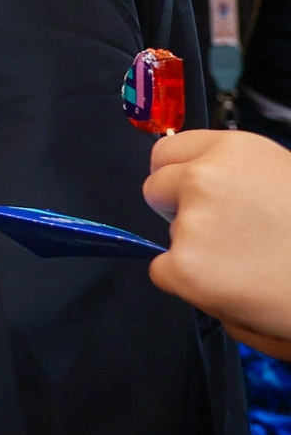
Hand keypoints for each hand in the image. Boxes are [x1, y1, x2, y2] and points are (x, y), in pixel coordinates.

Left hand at [143, 127, 290, 357]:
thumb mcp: (286, 179)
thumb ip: (241, 177)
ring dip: (196, 250)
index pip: (168, 152)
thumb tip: (200, 184)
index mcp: (235, 148)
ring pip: (170, 235)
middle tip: (224, 236)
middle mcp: (205, 176)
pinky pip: (165, 273)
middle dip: (179, 211)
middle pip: (157, 189)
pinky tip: (236, 286)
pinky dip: (190, 284)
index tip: (189, 193)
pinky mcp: (184, 266)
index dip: (178, 176)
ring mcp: (191, 222)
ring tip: (251, 266)